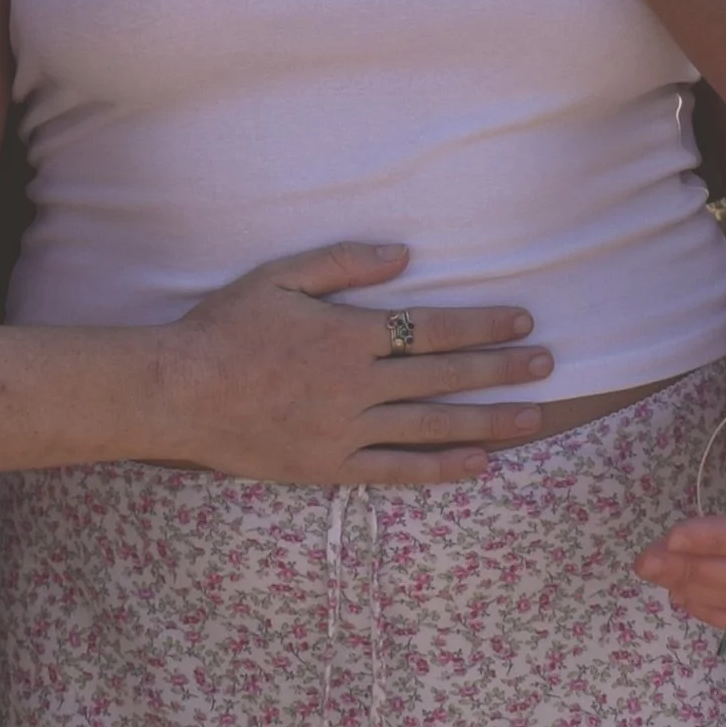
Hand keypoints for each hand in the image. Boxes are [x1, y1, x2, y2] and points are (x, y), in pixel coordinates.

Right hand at [164, 241, 555, 484]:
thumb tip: (403, 255)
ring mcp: (345, 430)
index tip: (522, 320)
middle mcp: (355, 385)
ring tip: (533, 417)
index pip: (432, 328)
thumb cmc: (224, 327)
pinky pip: (397, 471)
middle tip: (547, 365)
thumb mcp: (279, 277)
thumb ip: (343, 264)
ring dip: (487, 422)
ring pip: (431, 426)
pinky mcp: (330, 466)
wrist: (178, 392)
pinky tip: (478, 466)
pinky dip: (441, 470)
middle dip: (500, 369)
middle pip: (443, 377)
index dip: (482, 324)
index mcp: (347, 334)